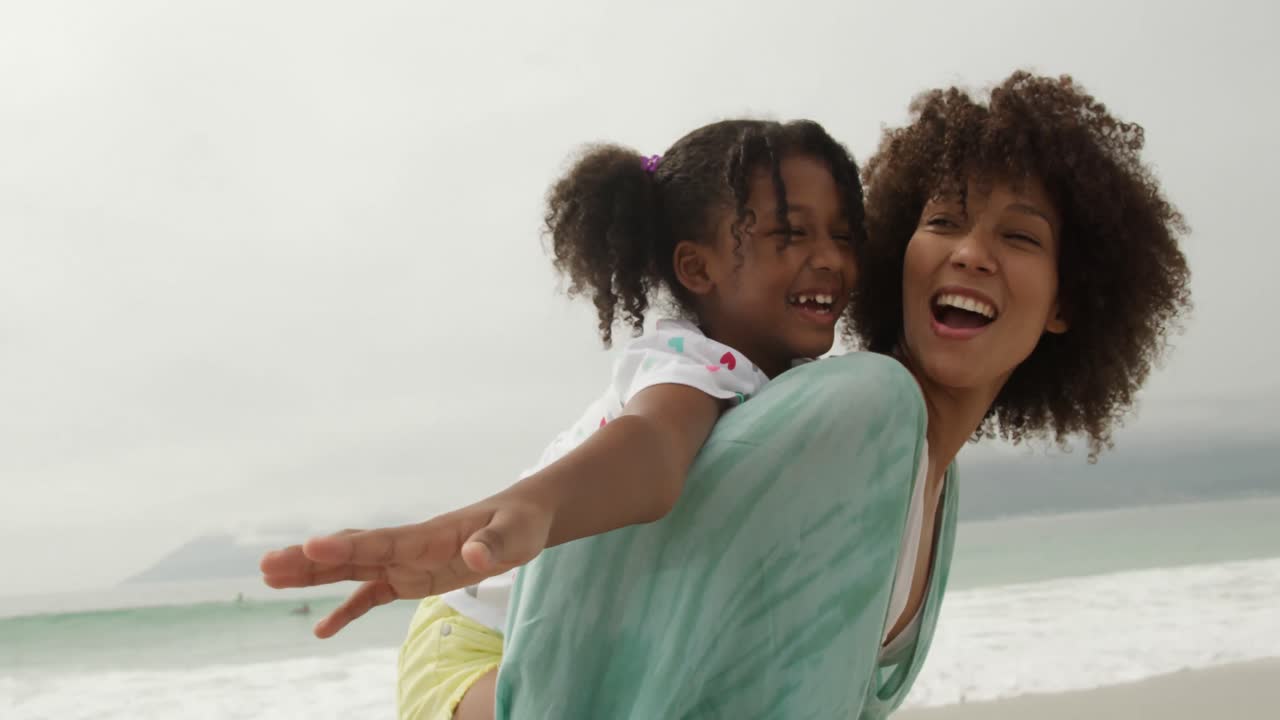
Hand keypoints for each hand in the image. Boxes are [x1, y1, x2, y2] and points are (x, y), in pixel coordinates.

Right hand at [259, 494, 552, 637]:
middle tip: (266, 566)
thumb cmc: (520, 523)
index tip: (311, 546)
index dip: (347, 545)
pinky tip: (322, 631)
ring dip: (313, 576)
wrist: (521, 519)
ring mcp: (406, 563)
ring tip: (269, 579)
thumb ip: (495, 545)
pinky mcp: (411, 579)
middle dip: (310, 561)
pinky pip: (371, 595)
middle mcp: (408, 547)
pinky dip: (347, 611)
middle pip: (352, 553)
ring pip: (351, 569)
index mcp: (429, 535)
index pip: (382, 541)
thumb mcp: (517, 534)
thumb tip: (478, 557)